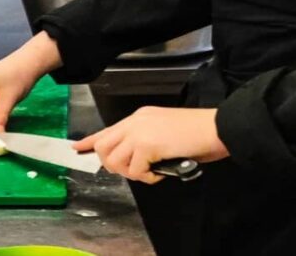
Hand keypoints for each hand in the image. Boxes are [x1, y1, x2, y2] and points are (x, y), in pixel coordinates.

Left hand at [74, 107, 229, 184]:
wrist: (218, 127)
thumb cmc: (199, 133)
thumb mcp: (165, 132)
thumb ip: (146, 141)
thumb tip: (137, 159)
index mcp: (138, 118)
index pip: (107, 130)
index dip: (90, 141)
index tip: (77, 149)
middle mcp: (134, 122)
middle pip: (103, 146)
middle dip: (114, 164)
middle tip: (136, 171)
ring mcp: (139, 132)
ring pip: (114, 160)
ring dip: (131, 172)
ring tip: (151, 172)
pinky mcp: (146, 145)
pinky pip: (135, 169)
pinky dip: (147, 177)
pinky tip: (161, 173)